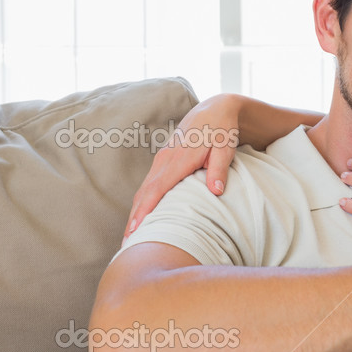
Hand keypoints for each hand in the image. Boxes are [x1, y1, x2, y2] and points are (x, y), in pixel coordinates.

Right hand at [123, 94, 239, 240]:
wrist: (214, 109)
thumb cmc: (222, 131)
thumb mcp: (225, 149)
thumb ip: (219, 170)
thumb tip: (216, 192)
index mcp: (179, 159)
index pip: (157, 189)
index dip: (146, 210)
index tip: (136, 229)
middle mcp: (165, 160)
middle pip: (145, 193)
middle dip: (134, 217)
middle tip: (127, 242)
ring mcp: (162, 159)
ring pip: (144, 189)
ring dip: (136, 211)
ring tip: (130, 235)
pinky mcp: (163, 159)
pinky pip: (149, 183)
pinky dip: (143, 200)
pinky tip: (142, 214)